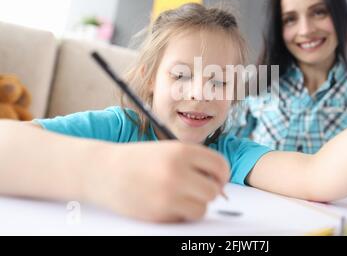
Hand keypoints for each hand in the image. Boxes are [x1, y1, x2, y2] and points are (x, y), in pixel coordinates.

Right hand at [86, 141, 229, 222]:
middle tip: (195, 191)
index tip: (215, 180)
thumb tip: (220, 185)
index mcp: (183, 150)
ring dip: (195, 205)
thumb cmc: (138, 160)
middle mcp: (178, 170)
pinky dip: (180, 214)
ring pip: (203, 207)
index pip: (220, 166)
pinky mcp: (159, 212)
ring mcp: (169, 192)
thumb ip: (194, 163)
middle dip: (208, 192)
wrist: (103, 171)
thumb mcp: (169, 150)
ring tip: (179, 197)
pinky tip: (165, 203)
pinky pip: (184, 217)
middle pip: (214, 190)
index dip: (221, 175)